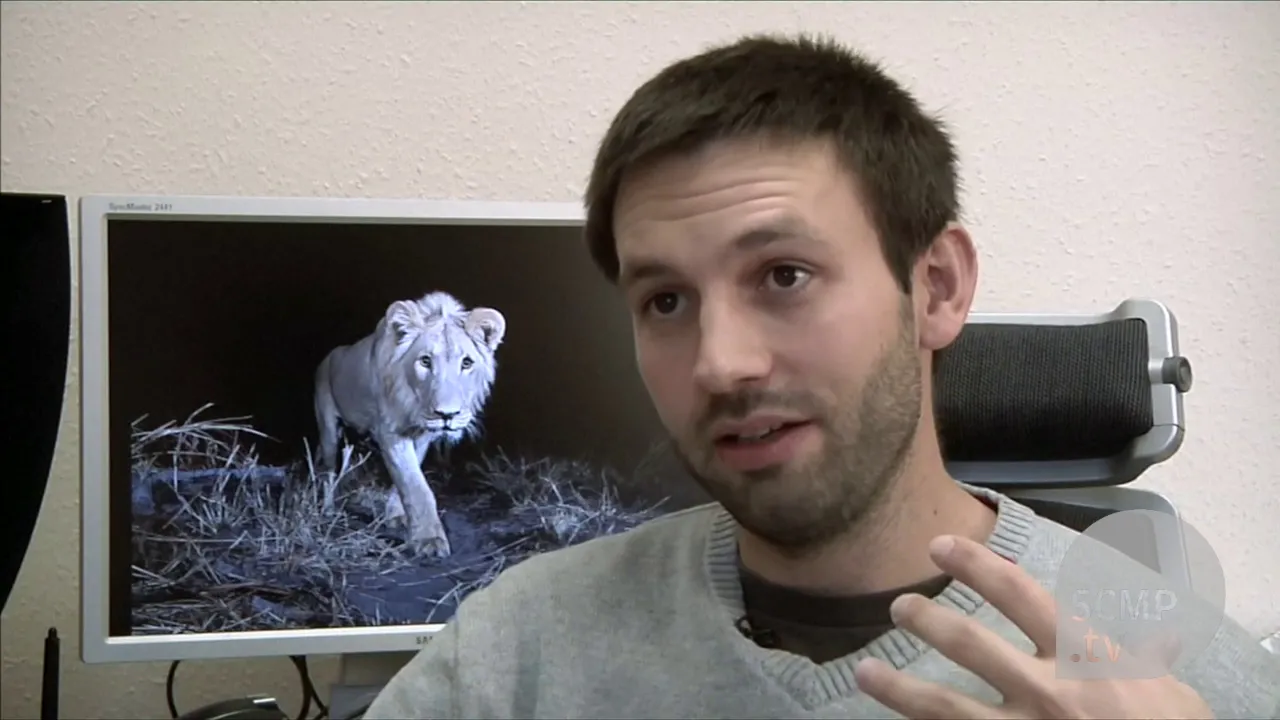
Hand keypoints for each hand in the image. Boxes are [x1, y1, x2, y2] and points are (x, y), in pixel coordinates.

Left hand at [852, 534, 1213, 718]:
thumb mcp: (1173, 695)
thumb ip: (1146, 662)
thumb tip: (1156, 641)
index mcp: (1084, 657)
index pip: (1019, 593)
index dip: (974, 563)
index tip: (940, 545)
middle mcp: (1047, 690)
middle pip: (968, 643)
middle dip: (925, 620)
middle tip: (898, 607)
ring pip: (944, 706)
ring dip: (898, 689)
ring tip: (864, 673)